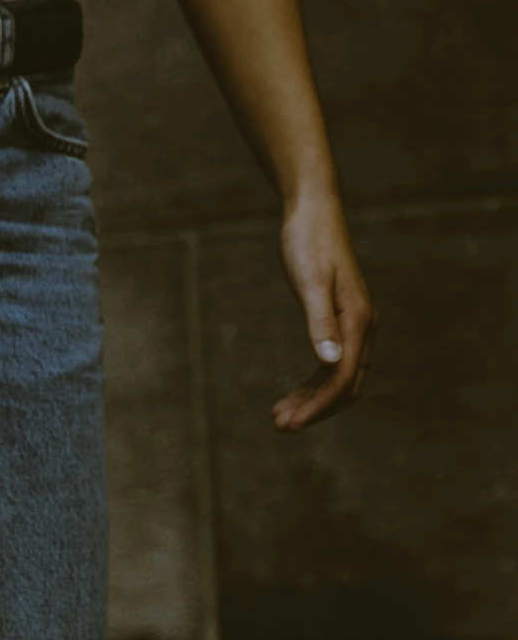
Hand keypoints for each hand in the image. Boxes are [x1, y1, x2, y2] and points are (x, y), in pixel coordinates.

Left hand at [271, 191, 375, 432]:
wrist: (313, 212)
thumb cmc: (309, 243)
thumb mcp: (310, 282)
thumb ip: (319, 322)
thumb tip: (330, 360)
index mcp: (358, 320)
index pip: (342, 376)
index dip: (318, 405)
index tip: (290, 425)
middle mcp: (362, 327)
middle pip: (345, 385)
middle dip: (315, 410)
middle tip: (280, 427)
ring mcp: (352, 325)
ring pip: (338, 378)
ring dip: (311, 401)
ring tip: (278, 418)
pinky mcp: (339, 322)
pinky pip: (331, 364)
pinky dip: (312, 384)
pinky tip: (291, 397)